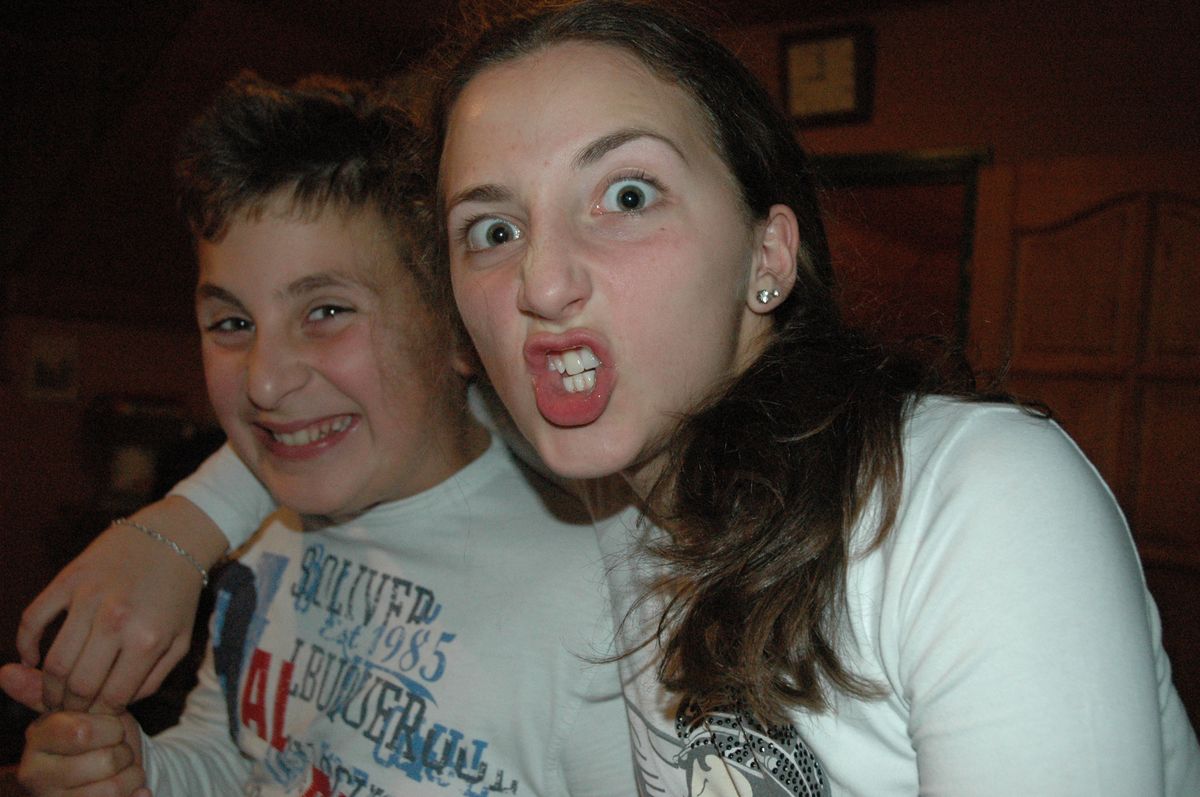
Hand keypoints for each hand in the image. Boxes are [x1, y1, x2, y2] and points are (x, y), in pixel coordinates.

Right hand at [2, 664, 149, 796]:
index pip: (81, 732)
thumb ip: (51, 690)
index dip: (111, 727)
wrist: (117, 771)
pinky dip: (138, 795)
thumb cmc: (100, 735)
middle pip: (103, 761)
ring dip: (132, 774)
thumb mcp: (83, 709)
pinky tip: (137, 790)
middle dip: (124, 751)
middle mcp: (36, 777)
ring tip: (123, 769)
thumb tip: (5, 671)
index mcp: (37, 742)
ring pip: (113, 788)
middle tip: (118, 749)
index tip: (110, 726)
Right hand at [17, 496, 227, 712]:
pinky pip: (33, 619)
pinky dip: (25, 644)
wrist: (174, 536)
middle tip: (66, 709)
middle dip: (69, 706)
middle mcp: (117, 621)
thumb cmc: (178, 594)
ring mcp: (89, 598)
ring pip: (53, 660)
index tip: (91, 716)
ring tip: (51, 692)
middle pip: (77, 685)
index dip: (97, 714)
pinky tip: (31, 658)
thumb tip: (116, 704)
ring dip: (46, 685)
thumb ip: (151, 679)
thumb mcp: (179, 641)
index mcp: (147, 640)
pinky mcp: (68, 578)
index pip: (110, 697)